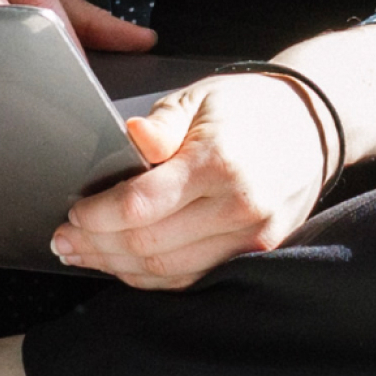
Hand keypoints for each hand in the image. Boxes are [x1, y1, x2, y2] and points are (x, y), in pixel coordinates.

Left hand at [51, 73, 329, 288]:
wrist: (312, 126)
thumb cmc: (249, 108)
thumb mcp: (201, 98)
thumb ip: (162, 123)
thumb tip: (131, 139)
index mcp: (220, 161)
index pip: (142, 204)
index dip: (98, 216)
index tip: (72, 214)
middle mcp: (240, 206)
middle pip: (150, 246)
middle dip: (98, 247)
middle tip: (63, 241)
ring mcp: (252, 237)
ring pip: (169, 271)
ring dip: (118, 268)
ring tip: (84, 256)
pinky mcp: (257, 255)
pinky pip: (194, 277)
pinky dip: (152, 277)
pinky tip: (124, 265)